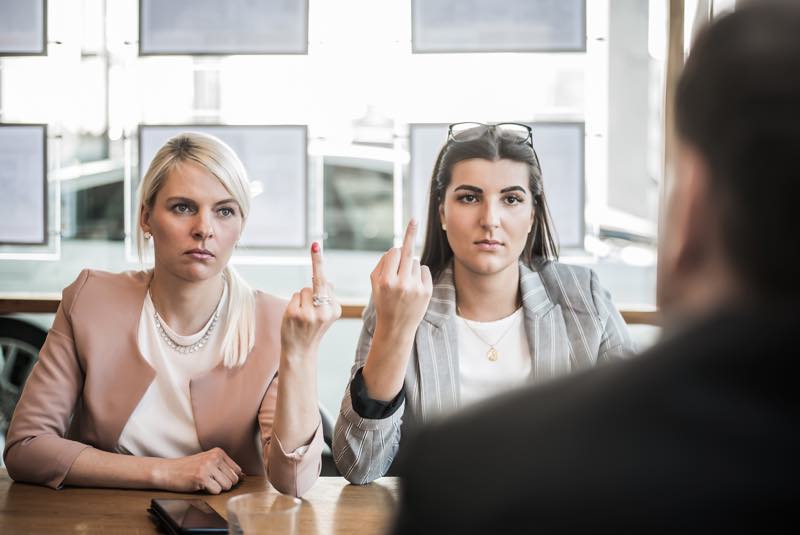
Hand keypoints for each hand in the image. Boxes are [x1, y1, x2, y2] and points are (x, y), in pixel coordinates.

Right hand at [154, 447, 243, 493]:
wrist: (167, 470)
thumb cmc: (188, 468)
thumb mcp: (208, 461)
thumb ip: (224, 466)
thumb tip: (242, 476)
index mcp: (218, 452)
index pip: (237, 470)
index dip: (229, 478)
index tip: (219, 479)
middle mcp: (215, 457)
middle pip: (233, 479)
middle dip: (223, 484)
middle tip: (210, 481)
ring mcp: (208, 467)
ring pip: (226, 486)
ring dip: (216, 488)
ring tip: (205, 482)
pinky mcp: (202, 478)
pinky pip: (217, 491)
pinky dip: (209, 492)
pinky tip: (200, 485)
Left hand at [280, 242, 341, 359]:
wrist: (301, 352)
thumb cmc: (311, 330)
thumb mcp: (325, 315)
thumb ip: (327, 297)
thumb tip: (327, 281)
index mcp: (335, 309)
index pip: (327, 283)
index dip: (318, 262)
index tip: (315, 244)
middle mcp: (325, 311)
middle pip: (317, 283)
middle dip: (315, 271)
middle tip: (315, 247)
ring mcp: (310, 313)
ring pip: (304, 290)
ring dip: (301, 299)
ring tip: (302, 316)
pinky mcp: (296, 314)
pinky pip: (295, 296)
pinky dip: (293, 304)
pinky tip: (295, 318)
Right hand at [371, 220, 432, 336]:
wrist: (396, 328)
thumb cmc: (383, 302)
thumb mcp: (375, 284)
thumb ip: (382, 264)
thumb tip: (396, 247)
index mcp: (386, 280)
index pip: (394, 253)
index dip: (395, 250)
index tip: (407, 226)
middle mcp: (401, 283)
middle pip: (407, 253)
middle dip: (410, 234)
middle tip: (414, 219)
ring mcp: (416, 288)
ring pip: (416, 262)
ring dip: (410, 267)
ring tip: (405, 284)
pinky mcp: (427, 291)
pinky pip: (425, 270)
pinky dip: (420, 274)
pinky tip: (414, 287)